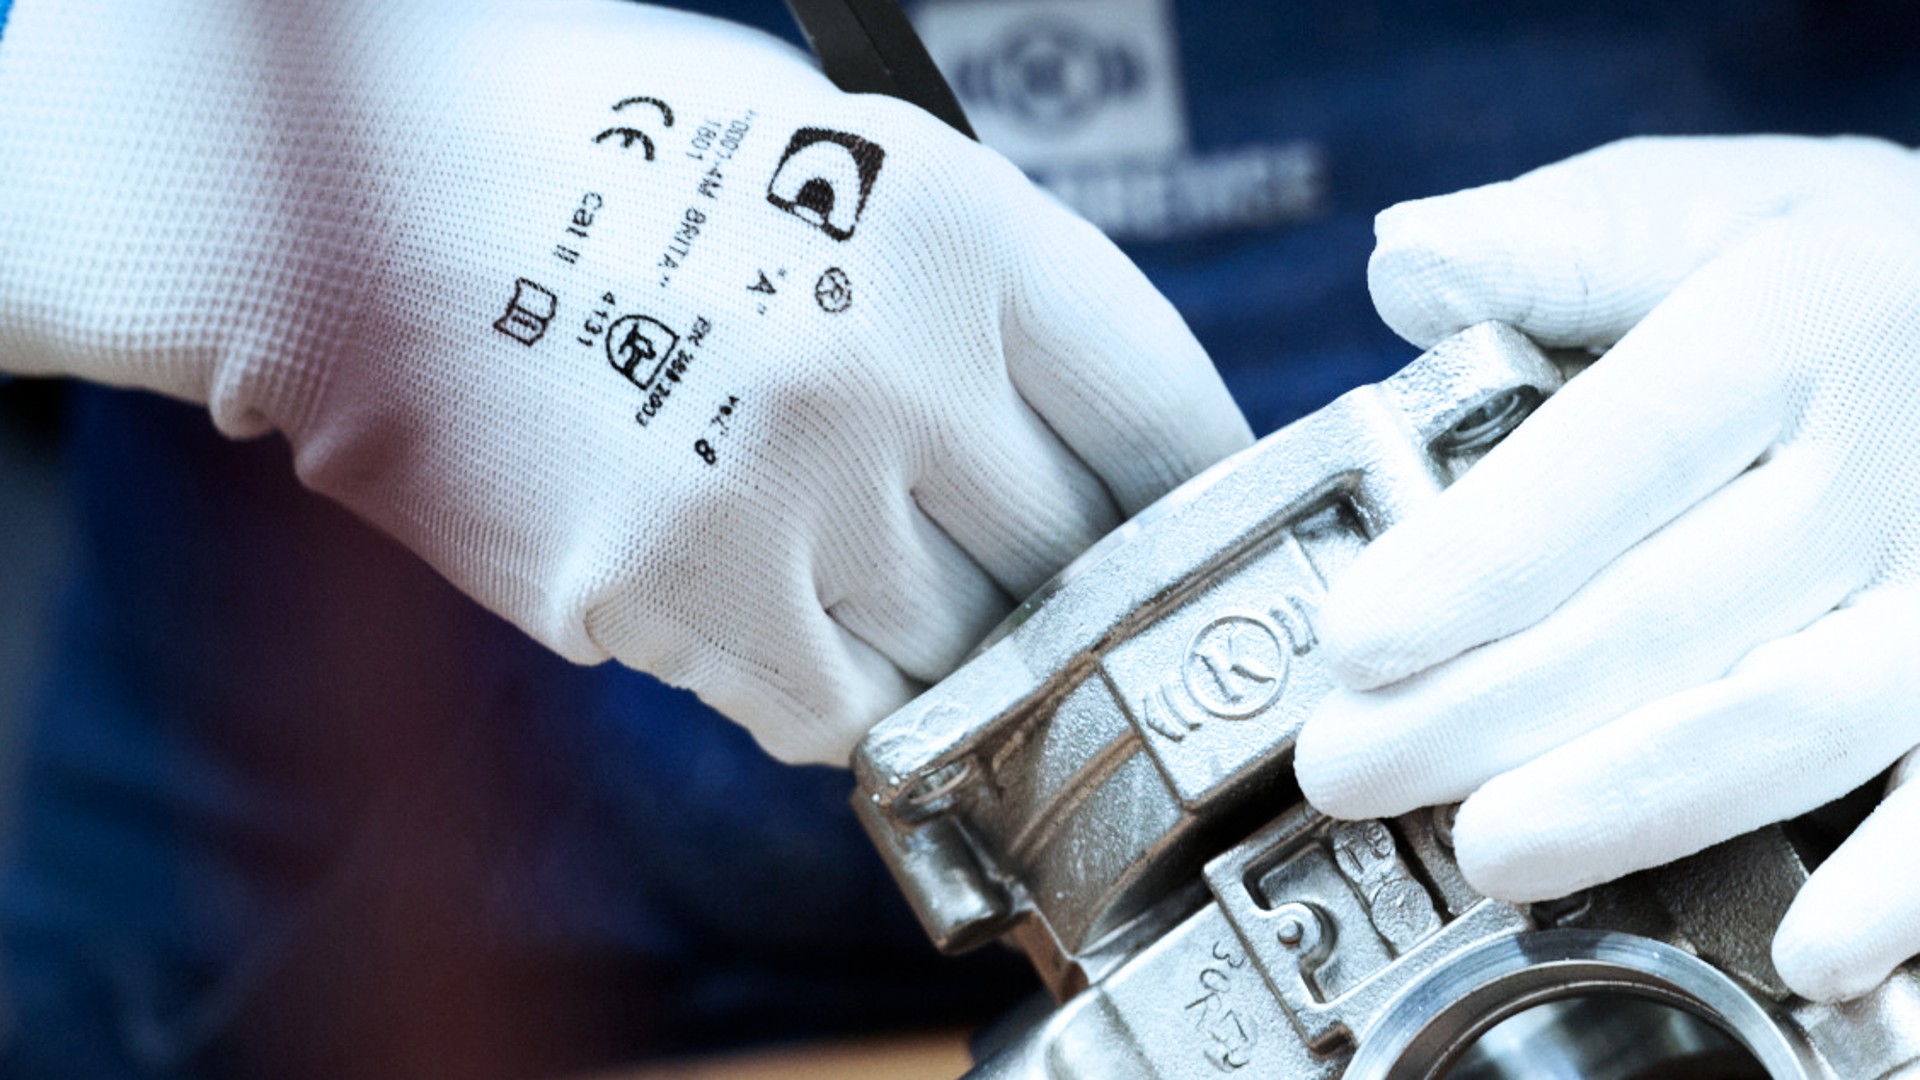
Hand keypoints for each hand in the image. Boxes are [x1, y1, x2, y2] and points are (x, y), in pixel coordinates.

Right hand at [0, 0, 1248, 761]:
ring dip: (938, 647)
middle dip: (1064, 587)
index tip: (1191, 538)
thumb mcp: (821, 149)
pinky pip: (827, 711)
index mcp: (953, 222)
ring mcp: (780, 490)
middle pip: (1071, 561)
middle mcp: (890, 364)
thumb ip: (962, 283)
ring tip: (864, 585)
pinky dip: (827, 690)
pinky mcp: (668, 594)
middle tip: (1036, 593)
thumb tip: (1064, 422)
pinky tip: (770, 615)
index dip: (1193, 494)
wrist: (330, 189)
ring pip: (956, 657)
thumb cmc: (579, 143)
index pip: (1158, 410)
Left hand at [1291, 135, 1919, 1000]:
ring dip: (1641, 798)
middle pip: (1681, 602)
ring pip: (1805, 712)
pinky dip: (1903, 878)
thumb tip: (1405, 262)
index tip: (1360, 638)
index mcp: (1795, 316)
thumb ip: (1556, 242)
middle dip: (1498, 704)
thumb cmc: (1843, 263)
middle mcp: (1890, 453)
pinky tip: (1812, 949)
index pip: (1620, 448)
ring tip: (1491, 851)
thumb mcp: (1709, 202)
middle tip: (1352, 767)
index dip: (1486, 555)